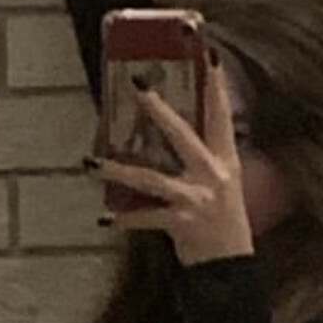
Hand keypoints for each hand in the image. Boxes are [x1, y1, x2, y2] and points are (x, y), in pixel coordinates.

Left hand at [88, 56, 253, 266]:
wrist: (231, 269)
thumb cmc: (223, 225)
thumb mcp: (222, 186)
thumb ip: (201, 160)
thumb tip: (166, 135)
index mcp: (225, 162)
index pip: (222, 116)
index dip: (217, 85)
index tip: (207, 54)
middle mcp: (214, 176)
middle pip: (183, 135)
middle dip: (160, 111)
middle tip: (137, 88)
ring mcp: (198, 199)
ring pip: (151, 178)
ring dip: (118, 170)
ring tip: (91, 163)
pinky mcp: (183, 224)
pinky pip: (146, 218)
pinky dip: (125, 219)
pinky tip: (105, 218)